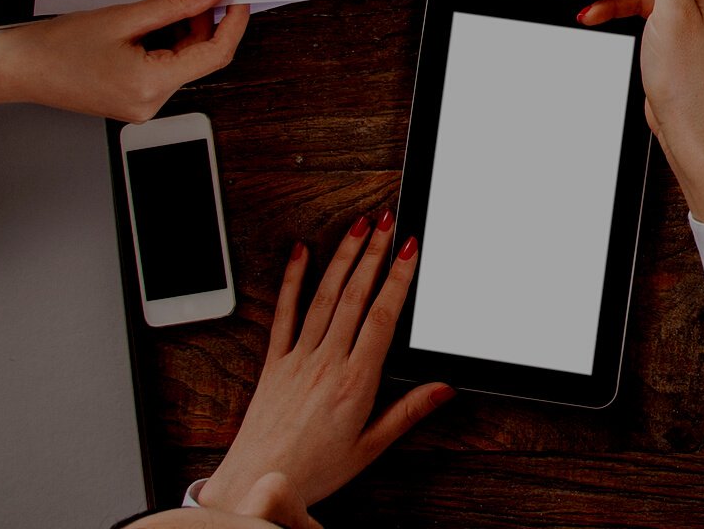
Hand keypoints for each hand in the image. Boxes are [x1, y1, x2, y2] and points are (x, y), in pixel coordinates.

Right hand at [0, 0, 250, 122]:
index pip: (215, 55)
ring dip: (185, 33)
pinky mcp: (134, 100)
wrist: (19, 68)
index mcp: (151, 85)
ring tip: (165, 8)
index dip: (233, 24)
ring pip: (183, 63)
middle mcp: (151, 103)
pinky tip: (153, 25)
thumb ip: (176, 4)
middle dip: (206, 24)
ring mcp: (142, 106)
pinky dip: (168, 45)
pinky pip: (165, 69)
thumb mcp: (125, 16)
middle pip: (199, 59)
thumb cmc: (57, 47)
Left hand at [201, 213, 451, 520]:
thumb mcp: (371, 447)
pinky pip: (283, 314)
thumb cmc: (315, 469)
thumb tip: (444, 388)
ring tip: (358, 227)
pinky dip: (291, 281)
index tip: (410, 248)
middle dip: (374, 253)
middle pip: (355, 297)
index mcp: (355, 383)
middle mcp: (326, 363)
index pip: (382, 318)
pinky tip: (300, 254)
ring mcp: (297, 358)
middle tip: (388, 221)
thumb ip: (407, 413)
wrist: (260, 482)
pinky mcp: (274, 362)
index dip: (398, 278)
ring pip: (324, 297)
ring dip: (343, 257)